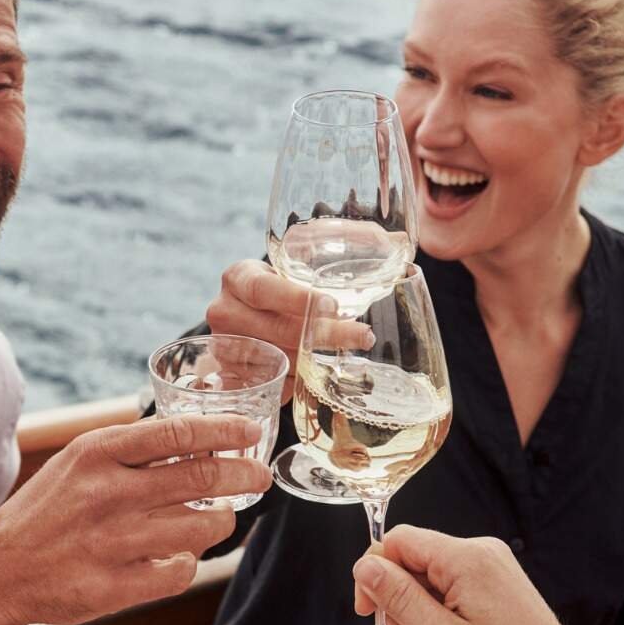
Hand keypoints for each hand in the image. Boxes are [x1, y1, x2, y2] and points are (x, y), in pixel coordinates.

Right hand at [0, 412, 270, 624]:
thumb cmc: (49, 510)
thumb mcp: (79, 463)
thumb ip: (131, 451)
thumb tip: (203, 438)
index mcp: (97, 453)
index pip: (178, 432)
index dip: (225, 430)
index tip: (252, 431)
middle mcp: (107, 493)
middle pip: (201, 476)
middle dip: (243, 475)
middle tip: (259, 477)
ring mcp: (111, 543)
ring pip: (200, 527)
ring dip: (220, 521)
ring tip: (219, 517)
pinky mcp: (113, 587)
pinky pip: (179, 573)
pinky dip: (188, 564)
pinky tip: (180, 557)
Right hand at [206, 261, 370, 400]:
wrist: (240, 316)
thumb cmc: (274, 291)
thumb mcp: (286, 270)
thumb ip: (327, 262)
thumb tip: (399, 240)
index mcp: (237, 278)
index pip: (264, 289)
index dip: (298, 299)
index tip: (334, 305)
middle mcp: (224, 311)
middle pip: (277, 329)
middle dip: (325, 334)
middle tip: (363, 335)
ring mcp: (224, 347)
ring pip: (278, 359)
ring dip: (316, 360)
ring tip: (352, 356)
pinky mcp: (230, 376)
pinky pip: (272, 383)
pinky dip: (299, 381)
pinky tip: (320, 377)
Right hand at [352, 526, 586, 624]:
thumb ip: (399, 598)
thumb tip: (366, 566)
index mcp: (467, 559)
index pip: (399, 540)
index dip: (374, 573)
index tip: (368, 611)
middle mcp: (481, 552)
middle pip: (414, 557)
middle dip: (398, 597)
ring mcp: (492, 565)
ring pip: (430, 573)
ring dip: (417, 607)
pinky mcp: (496, 581)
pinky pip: (451, 583)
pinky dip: (438, 609)